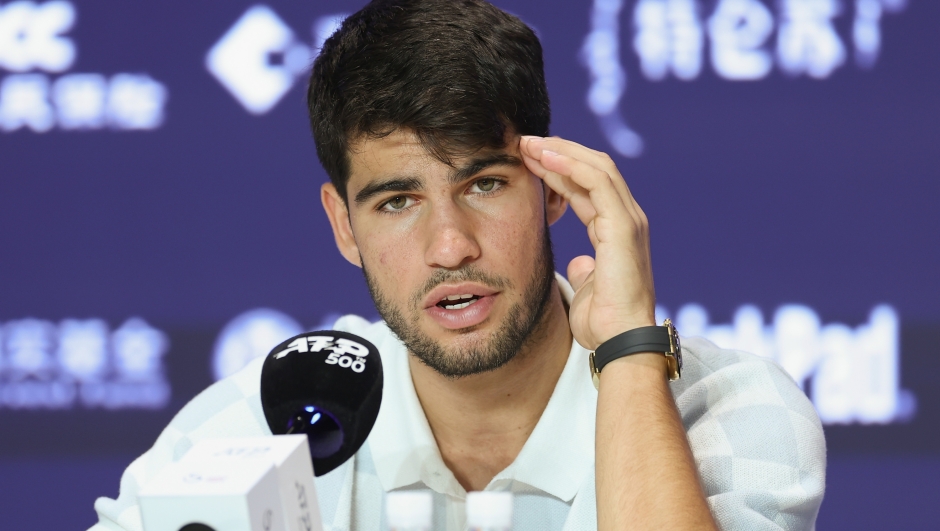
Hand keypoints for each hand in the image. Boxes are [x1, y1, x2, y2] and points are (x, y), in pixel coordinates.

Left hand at [520, 136, 655, 349]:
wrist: (620, 343)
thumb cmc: (604, 322)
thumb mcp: (588, 288)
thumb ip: (584, 270)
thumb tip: (578, 264)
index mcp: (616, 230)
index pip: (587, 187)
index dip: (558, 170)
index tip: (527, 160)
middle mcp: (627, 219)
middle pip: (592, 169)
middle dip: (558, 152)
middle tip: (524, 143)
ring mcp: (628, 220)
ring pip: (596, 167)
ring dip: (560, 151)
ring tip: (529, 143)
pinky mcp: (624, 226)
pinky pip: (597, 182)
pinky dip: (570, 164)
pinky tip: (544, 157)